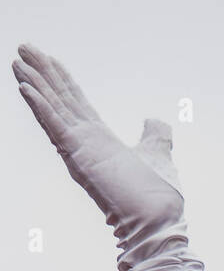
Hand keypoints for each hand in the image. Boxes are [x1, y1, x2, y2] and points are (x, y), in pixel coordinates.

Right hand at [14, 44, 183, 243]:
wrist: (157, 223)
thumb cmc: (158, 198)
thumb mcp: (158, 154)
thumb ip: (155, 135)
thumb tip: (154, 121)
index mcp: (102, 140)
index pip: (76, 103)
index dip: (61, 80)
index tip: (47, 58)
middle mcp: (87, 142)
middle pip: (59, 99)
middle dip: (41, 73)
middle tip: (22, 47)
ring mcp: (81, 149)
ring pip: (53, 109)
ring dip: (34, 84)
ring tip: (17, 60)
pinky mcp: (79, 157)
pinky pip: (55, 127)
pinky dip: (40, 107)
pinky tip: (25, 87)